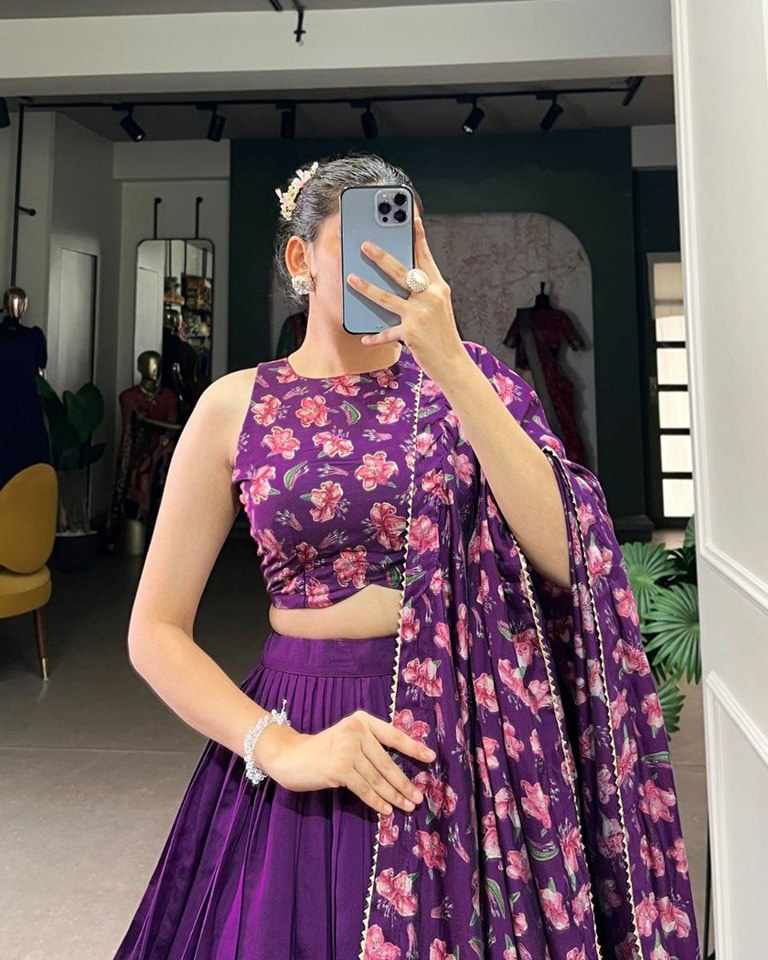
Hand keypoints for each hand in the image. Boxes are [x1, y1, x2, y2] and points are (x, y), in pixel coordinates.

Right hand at [258, 709, 435, 814]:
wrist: (290, 756)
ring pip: (377, 778)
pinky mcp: (339, 768)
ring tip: (407, 806)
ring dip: (393, 795)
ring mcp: (347, 749)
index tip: (431, 758)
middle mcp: (356, 731)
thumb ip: (368, 746)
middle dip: (403, 782)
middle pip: (387, 762)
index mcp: (361, 720)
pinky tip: (385, 810)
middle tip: (417, 797)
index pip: (393, 735)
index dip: (413, 747)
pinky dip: (376, 801)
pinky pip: (364, 789)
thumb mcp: (347, 738)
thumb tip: (397, 771)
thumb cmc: (322, 750)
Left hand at [346, 215, 465, 382]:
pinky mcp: (411, 333)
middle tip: (365, 245)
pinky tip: (364, 337)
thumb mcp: (438, 307)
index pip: (425, 257)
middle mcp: (430, 297)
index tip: (411, 216)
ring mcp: (420, 315)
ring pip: (387, 298)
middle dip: (381, 257)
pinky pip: (387, 332)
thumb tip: (399, 278)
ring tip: (351, 278)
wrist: (453, 363)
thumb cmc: (442, 334)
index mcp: (438, 287)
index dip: (417, 236)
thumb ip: (422, 292)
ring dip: (367, 287)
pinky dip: (375, 336)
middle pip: (402, 272)